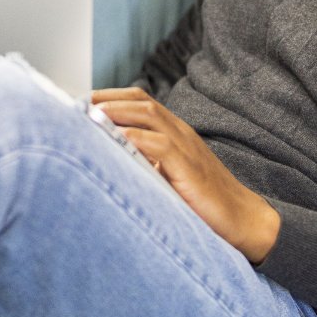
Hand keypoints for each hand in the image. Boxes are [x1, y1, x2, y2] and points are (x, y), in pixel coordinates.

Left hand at [90, 88, 281, 264]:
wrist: (242, 219)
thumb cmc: (204, 202)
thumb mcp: (169, 176)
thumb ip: (146, 163)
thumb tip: (108, 161)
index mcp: (176, 133)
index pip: (140, 101)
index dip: (110, 97)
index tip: (80, 103)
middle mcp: (181, 133)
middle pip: (141, 101)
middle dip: (106, 99)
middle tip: (74, 105)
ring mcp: (187, 147)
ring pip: (149, 114)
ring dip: (116, 111)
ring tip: (88, 114)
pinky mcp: (190, 168)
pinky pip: (161, 145)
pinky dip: (136, 138)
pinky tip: (116, 139)